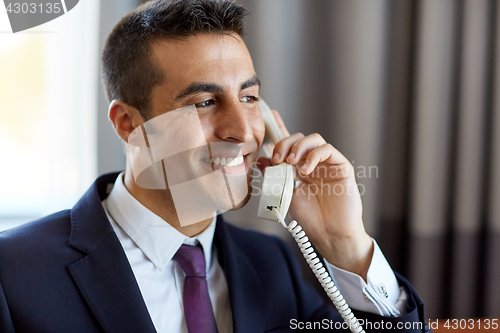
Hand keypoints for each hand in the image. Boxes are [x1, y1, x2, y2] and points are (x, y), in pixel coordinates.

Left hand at [257, 110, 372, 279]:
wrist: (330, 235)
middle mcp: (312, 162)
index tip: (269, 114)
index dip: (280, 127)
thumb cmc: (310, 219)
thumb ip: (275, 177)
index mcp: (298, 168)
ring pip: (314, 139)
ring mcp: (327, 164)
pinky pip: (328, 150)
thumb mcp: (285, 196)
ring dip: (299, 147)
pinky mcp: (341, 167)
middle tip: (278, 159)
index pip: (289, 144)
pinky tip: (305, 169)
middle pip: (299, 138)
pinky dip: (314, 155)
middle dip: (285, 143)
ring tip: (291, 163)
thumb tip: (261, 161)